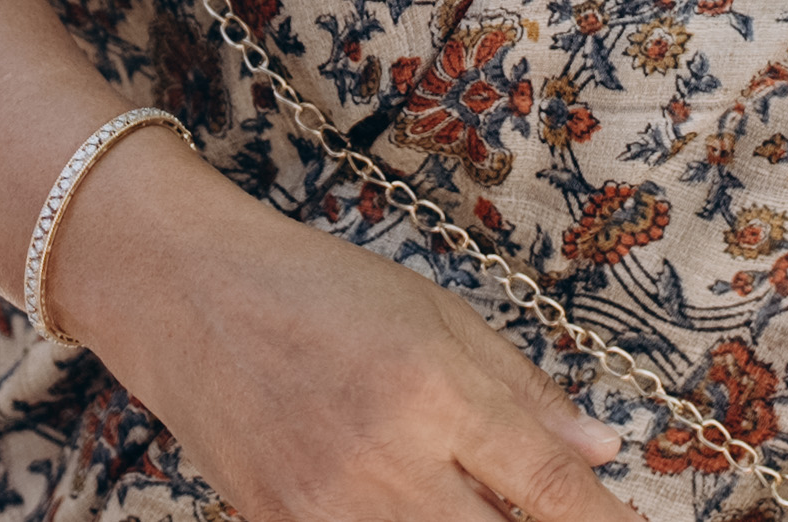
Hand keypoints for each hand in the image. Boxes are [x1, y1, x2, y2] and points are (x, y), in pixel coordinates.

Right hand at [79, 159, 633, 521]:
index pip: (547, 490)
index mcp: (435, 390)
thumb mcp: (438, 312)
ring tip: (481, 500)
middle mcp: (384, 459)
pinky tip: (422, 505)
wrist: (187, 295)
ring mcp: (324, 508)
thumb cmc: (321, 289)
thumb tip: (600, 455)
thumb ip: (523, 392)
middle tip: (554, 517)